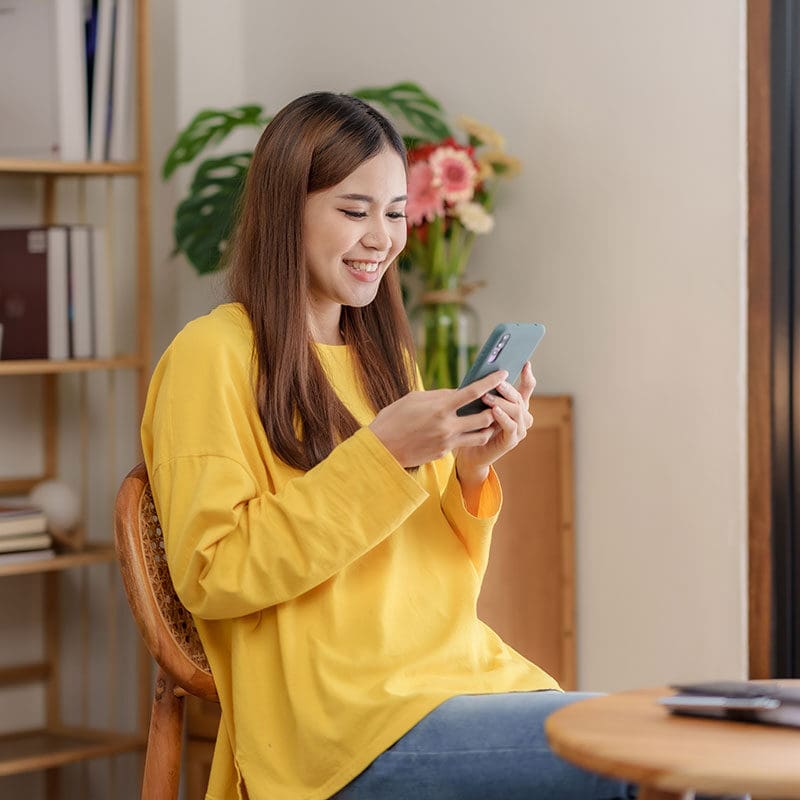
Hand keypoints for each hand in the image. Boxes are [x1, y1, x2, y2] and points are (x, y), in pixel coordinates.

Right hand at [369, 370, 507, 467]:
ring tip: (487, 418)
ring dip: (487, 426)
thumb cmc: (394, 418)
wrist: (381, 448)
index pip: (473, 392)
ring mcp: (447, 442)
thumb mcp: (414, 399)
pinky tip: (465, 430)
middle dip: (494, 409)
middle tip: (496, 402)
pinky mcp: (444, 453)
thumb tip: (457, 393)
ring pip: (481, 435)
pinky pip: (463, 443)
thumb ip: (438, 396)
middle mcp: (447, 426)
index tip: (503, 374)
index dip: (491, 381)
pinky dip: (468, 436)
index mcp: (440, 407)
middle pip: (485, 417)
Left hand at [454, 361, 535, 485]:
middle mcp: (523, 417)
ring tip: (488, 396)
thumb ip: (488, 391)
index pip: (528, 388)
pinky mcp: (511, 442)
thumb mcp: (481, 403)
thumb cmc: (475, 424)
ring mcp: (519, 430)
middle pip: (520, 398)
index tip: (525, 363)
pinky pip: (510, 427)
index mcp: (518, 405)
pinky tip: (494, 411)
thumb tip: (484, 372)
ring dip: (502, 402)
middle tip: (496, 382)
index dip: (527, 376)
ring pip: (517, 411)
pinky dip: (503, 418)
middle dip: (508, 389)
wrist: (470, 451)